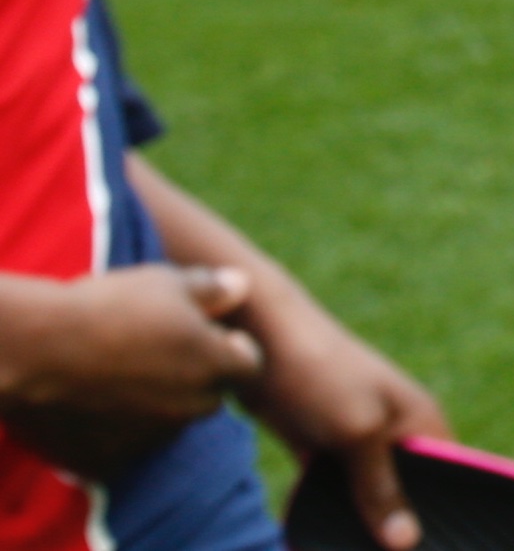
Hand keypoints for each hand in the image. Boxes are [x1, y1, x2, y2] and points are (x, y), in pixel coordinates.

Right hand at [0, 263, 258, 477]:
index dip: (230, 347)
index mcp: (216, 365)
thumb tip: (241, 288)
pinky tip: (95, 400)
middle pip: (210, 396)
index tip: (207, 331)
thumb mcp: (168, 282)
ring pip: (169, 422)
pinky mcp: (111, 460)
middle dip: (197, 377)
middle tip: (160, 351)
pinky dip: (119, 427)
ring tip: (122, 372)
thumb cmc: (108, 307)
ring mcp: (151, 438)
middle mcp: (191, 407)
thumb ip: (213, 289)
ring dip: (159, 403)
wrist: (37, 349)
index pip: (247, 364)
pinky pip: (127, 445)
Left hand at [237, 288, 448, 549]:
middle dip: (395, 529)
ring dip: (358, 523)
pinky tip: (320, 536)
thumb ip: (382, 488)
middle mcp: (398, 434)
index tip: (439, 549)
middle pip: (409, 495)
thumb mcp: (358, 433)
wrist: (255, 342)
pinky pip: (335, 492)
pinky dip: (329, 511)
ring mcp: (360, 441)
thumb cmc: (320, 375)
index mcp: (423, 423)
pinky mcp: (324, 448)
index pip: (455, 481)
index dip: (446, 519)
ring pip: (368, 497)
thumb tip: (407, 543)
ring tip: (345, 550)